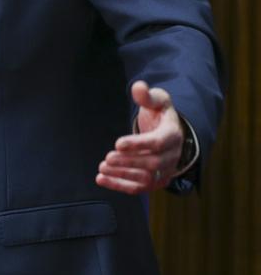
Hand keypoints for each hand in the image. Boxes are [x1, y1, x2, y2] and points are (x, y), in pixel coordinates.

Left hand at [96, 80, 183, 194]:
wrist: (168, 134)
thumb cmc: (159, 114)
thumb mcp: (157, 101)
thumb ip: (147, 96)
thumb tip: (138, 87)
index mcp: (172, 135)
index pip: (158, 143)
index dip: (138, 144)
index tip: (118, 143)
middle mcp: (172, 156)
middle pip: (152, 163)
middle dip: (129, 161)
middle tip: (108, 157)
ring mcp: (165, 171)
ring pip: (146, 178)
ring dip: (123, 175)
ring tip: (102, 168)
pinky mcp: (155, 181)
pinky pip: (139, 188)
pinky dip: (120, 185)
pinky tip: (101, 179)